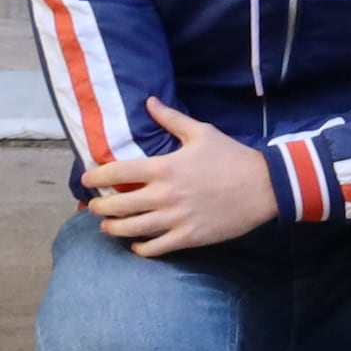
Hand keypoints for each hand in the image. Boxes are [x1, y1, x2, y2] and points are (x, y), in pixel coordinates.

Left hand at [82, 97, 277, 256]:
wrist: (264, 186)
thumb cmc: (231, 157)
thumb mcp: (200, 132)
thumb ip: (170, 118)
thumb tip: (149, 101)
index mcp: (163, 168)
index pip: (116, 173)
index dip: (95, 178)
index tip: (86, 181)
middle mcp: (164, 195)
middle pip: (117, 205)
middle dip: (99, 207)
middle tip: (93, 206)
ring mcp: (175, 219)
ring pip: (131, 230)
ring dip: (114, 229)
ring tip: (107, 226)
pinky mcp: (189, 237)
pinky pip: (156, 248)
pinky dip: (141, 249)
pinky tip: (137, 246)